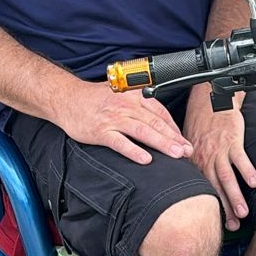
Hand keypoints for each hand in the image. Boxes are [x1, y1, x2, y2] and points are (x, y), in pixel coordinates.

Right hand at [58, 79, 194, 166]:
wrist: (66, 98)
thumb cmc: (95, 99)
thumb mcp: (121, 94)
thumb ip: (140, 105)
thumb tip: (161, 121)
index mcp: (134, 96)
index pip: (161, 113)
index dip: (175, 129)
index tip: (185, 142)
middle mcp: (126, 106)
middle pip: (156, 123)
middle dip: (174, 139)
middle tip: (188, 151)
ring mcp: (114, 118)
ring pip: (143, 132)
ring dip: (162, 144)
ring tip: (176, 155)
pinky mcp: (101, 131)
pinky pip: (120, 142)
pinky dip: (134, 151)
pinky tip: (145, 160)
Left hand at [184, 91, 255, 225]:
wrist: (210, 98)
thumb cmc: (202, 121)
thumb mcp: (190, 143)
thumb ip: (195, 163)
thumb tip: (196, 182)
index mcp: (196, 161)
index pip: (203, 189)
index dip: (211, 206)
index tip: (219, 223)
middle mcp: (206, 158)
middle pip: (215, 188)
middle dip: (224, 209)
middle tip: (232, 226)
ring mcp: (219, 150)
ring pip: (226, 177)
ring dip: (235, 196)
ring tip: (243, 213)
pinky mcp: (232, 140)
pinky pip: (240, 158)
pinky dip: (247, 171)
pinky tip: (254, 183)